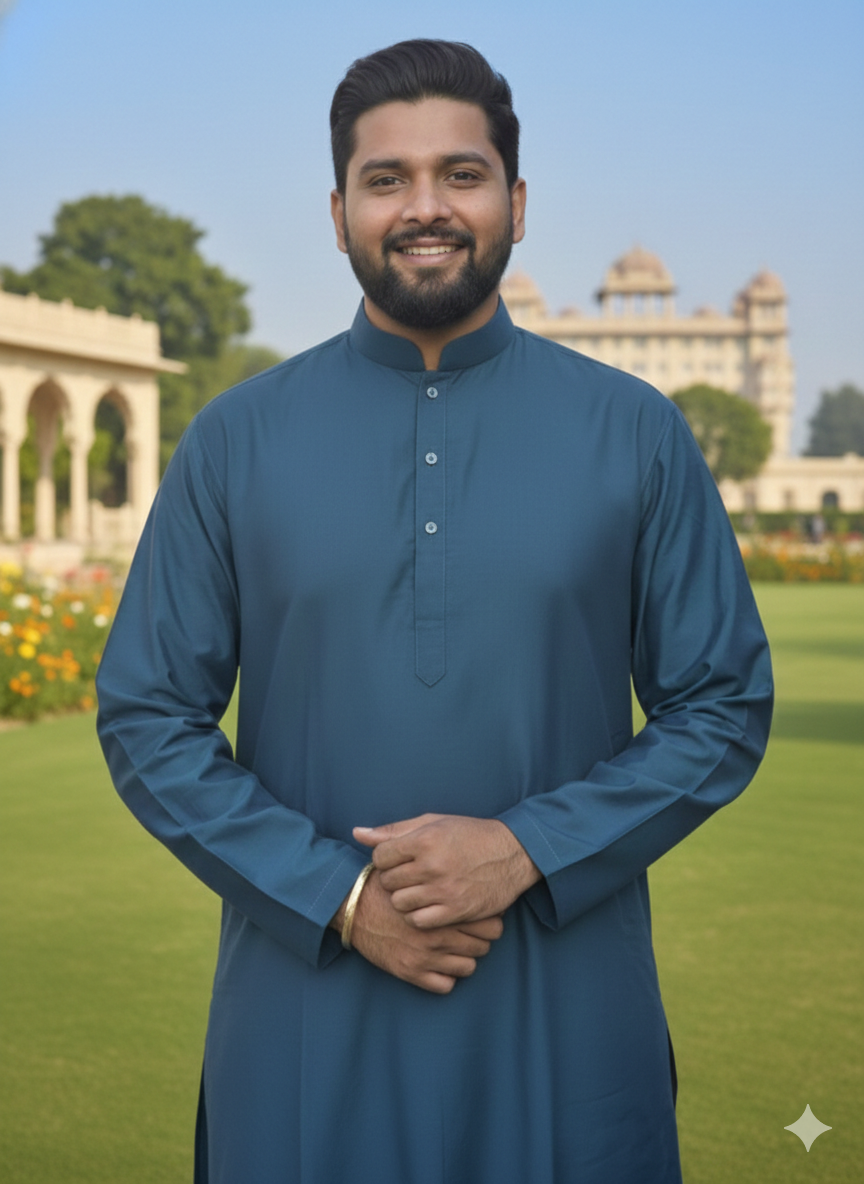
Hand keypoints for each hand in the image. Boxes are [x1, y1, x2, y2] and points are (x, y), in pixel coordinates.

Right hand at [332, 869, 503, 994]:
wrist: (352, 906)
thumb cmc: (387, 883)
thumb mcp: (415, 867)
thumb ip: (444, 870)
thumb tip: (473, 871)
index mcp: (444, 907)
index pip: (491, 922)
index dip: (490, 919)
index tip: (481, 915)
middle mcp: (438, 934)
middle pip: (483, 946)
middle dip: (480, 940)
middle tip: (470, 933)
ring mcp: (425, 955)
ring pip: (468, 967)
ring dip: (464, 958)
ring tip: (455, 948)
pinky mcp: (410, 972)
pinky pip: (445, 985)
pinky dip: (446, 976)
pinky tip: (440, 963)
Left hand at [354, 814, 540, 929]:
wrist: (512, 853)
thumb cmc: (469, 835)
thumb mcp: (433, 822)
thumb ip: (394, 830)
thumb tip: (356, 833)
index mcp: (425, 839)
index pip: (381, 855)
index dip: (386, 858)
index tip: (397, 859)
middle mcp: (432, 865)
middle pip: (388, 881)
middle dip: (394, 879)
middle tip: (409, 876)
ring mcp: (444, 890)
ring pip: (400, 903)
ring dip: (405, 899)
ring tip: (418, 890)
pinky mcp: (455, 910)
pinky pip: (419, 921)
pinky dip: (418, 916)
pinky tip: (428, 905)